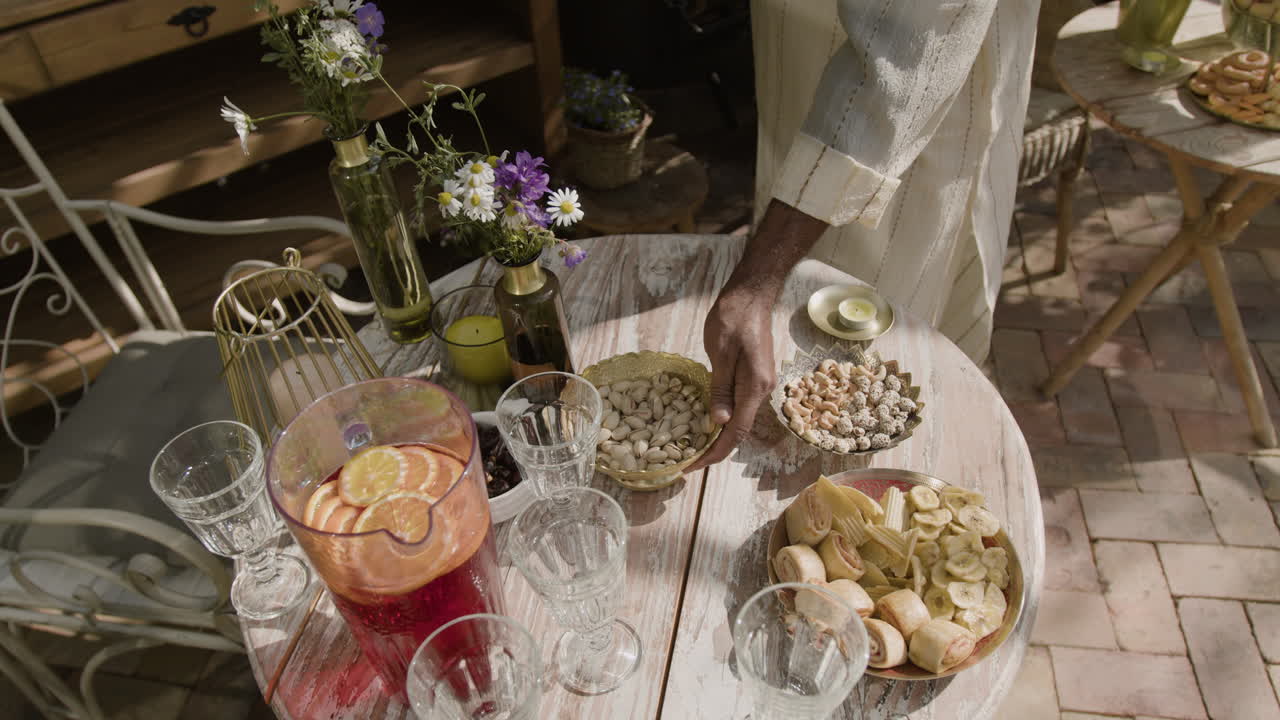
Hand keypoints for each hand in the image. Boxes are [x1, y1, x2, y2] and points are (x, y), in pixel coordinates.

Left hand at [687, 284, 776, 470]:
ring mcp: (760, 383)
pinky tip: (706, 419)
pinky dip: (723, 417)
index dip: (714, 453)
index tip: (692, 466)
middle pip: (739, 430)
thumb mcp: (720, 354)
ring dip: (718, 434)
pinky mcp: (755, 376)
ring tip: (693, 444)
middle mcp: (762, 390)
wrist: (751, 295)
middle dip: (715, 448)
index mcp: (754, 387)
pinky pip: (739, 404)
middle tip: (687, 459)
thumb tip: (717, 423)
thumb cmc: (733, 318)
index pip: (736, 432)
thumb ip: (720, 389)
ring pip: (739, 418)